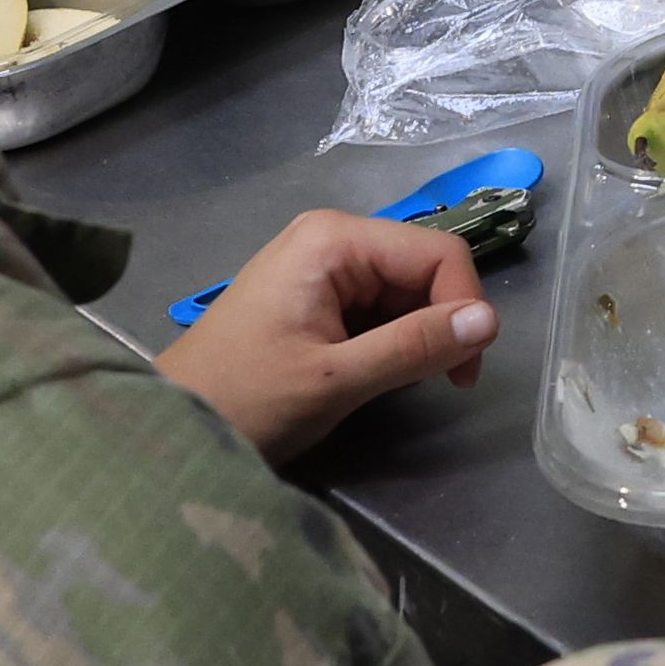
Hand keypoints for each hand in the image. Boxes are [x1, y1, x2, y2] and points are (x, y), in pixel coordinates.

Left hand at [155, 211, 499, 464]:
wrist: (173, 428)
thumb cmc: (246, 400)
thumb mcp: (337, 378)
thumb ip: (414, 347)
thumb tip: (491, 321)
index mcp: (334, 239)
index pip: (437, 253)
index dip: (464, 308)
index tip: (464, 374)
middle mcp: (331, 237)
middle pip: (422, 267)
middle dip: (442, 322)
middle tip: (442, 384)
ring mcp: (320, 265)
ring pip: (404, 290)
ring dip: (416, 334)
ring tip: (398, 382)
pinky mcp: (315, 294)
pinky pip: (378, 305)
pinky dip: (391, 339)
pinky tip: (375, 372)